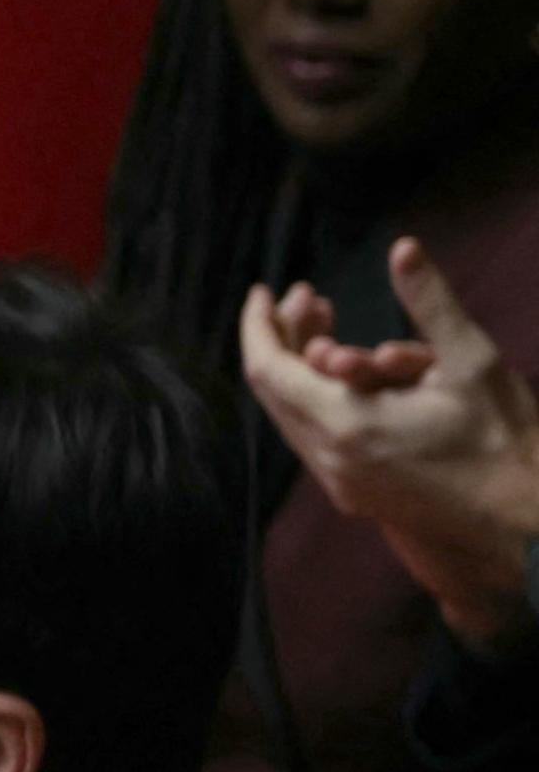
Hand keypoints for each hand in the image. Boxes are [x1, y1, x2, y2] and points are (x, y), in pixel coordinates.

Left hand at [241, 237, 538, 647]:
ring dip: (300, 368)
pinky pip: (313, 438)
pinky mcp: (353, 495)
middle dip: (283, 337)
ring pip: (290, 416)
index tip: (265, 290)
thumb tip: (403, 247)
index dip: (259, 324)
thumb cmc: (507, 441)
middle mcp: (328, 460)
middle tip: (306, 296)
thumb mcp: (474, 361)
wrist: (525, 524)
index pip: (268, 369)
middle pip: (273, 391)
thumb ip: (431, 303)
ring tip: (325, 322)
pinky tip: (347, 372)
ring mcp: (338, 483)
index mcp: (346, 426)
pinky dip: (318, 399)